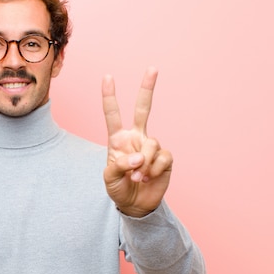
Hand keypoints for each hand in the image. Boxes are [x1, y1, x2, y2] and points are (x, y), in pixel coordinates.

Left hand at [102, 67, 172, 217]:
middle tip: (153, 68)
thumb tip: (139, 158)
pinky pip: (162, 158)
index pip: (113, 114)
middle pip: (143, 109)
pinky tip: (149, 178)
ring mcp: (151, 147)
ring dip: (144, 163)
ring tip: (138, 177)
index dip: (110, 96)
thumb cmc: (119, 188)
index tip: (107, 77)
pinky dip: (154, 170)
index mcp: (118, 139)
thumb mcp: (109, 179)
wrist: (136, 205)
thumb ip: (119, 166)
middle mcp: (136, 138)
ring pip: (151, 144)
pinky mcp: (165, 158)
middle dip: (147, 89)